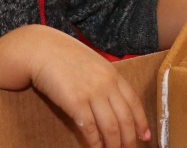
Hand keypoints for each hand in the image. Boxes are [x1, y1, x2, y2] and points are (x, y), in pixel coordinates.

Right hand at [27, 29, 149, 147]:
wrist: (42, 49)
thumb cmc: (64, 56)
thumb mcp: (92, 63)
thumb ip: (104, 80)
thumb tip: (112, 101)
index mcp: (113, 74)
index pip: (134, 102)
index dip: (141, 121)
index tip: (145, 136)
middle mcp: (106, 84)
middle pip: (125, 118)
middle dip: (129, 138)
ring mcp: (92, 93)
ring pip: (111, 127)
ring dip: (113, 144)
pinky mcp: (76, 103)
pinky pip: (90, 129)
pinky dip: (95, 143)